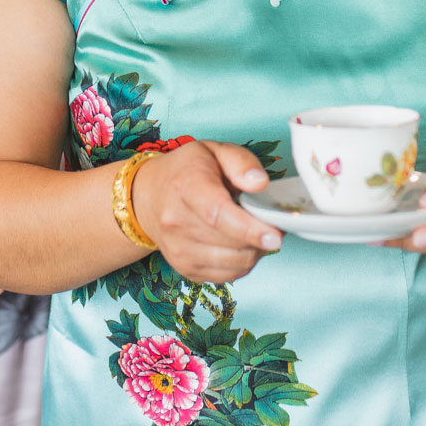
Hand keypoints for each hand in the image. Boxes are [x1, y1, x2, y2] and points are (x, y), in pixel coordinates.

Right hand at [130, 141, 281, 284]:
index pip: (217, 214)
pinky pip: (228, 276)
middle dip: (261, 239)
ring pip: (234, 264)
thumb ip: (241, 162)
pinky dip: (244, 263)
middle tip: (273, 224)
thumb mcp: (215, 150)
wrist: (149, 196)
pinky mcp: (186, 269)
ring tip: (257, 233)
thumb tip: (260, 183)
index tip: (276, 235)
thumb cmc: (187, 171)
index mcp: (185, 186)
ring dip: (256, 252)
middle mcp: (176, 222)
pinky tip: (242, 245)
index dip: (249, 229)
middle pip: (230, 243)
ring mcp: (179, 250)